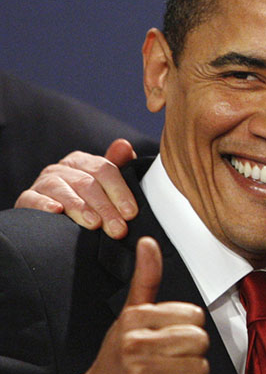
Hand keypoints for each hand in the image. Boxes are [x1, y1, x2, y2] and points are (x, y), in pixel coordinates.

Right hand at [14, 139, 138, 238]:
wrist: (55, 220)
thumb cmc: (87, 201)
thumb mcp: (106, 185)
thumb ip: (118, 165)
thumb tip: (124, 145)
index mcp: (83, 162)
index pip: (104, 170)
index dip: (120, 192)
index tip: (131, 213)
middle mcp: (62, 169)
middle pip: (86, 183)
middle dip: (105, 207)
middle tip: (117, 228)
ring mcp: (43, 183)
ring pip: (61, 190)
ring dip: (79, 207)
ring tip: (93, 223)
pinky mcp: (27, 198)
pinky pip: (32, 198)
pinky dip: (44, 204)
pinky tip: (56, 211)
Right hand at [74, 237, 209, 373]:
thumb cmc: (118, 355)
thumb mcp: (129, 314)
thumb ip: (146, 279)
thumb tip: (148, 242)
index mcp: (134, 317)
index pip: (195, 315)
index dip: (187, 328)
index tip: (168, 336)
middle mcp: (134, 342)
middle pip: (200, 340)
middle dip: (191, 352)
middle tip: (168, 358)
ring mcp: (139, 372)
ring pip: (199, 366)